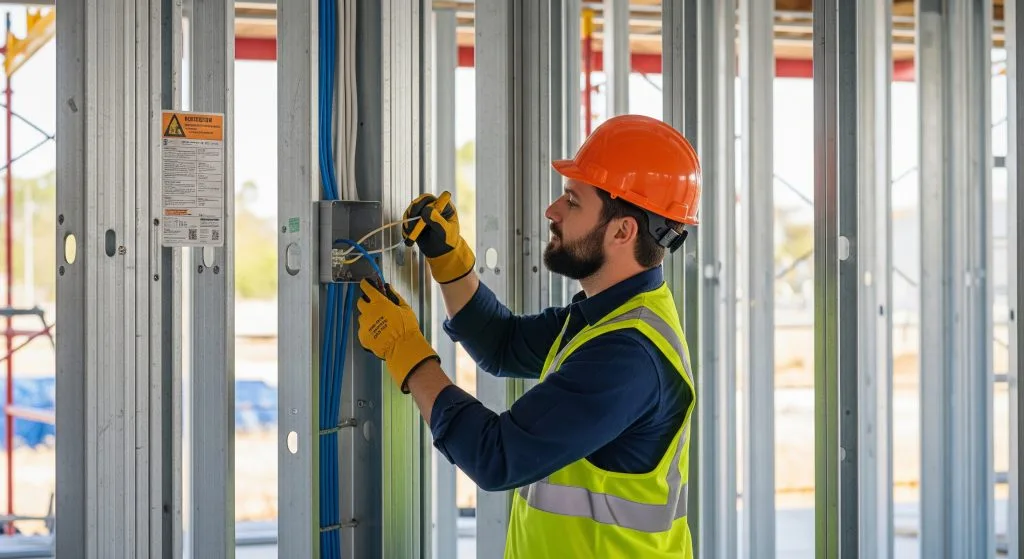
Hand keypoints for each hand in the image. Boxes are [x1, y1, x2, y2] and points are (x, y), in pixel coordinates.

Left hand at [356, 278, 438, 392]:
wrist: (402, 347)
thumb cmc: (406, 327)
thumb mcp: (405, 308)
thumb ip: (394, 296)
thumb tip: (388, 287)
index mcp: (379, 302)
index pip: (367, 289)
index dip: (365, 284)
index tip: (365, 283)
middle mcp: (368, 312)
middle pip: (360, 302)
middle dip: (365, 302)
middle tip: (373, 306)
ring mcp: (364, 324)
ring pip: (362, 317)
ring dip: (367, 317)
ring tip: (378, 324)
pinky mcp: (362, 336)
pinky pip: (363, 330)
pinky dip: (368, 330)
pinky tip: (377, 333)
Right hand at [402, 191, 475, 283]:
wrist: (441, 253)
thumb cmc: (447, 242)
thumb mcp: (445, 232)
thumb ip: (437, 221)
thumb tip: (427, 210)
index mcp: (444, 206)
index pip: (431, 199)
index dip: (424, 204)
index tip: (422, 215)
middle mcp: (433, 207)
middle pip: (418, 202)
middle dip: (413, 213)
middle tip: (412, 225)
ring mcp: (423, 214)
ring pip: (411, 211)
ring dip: (409, 222)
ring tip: (411, 235)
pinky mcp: (416, 221)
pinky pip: (407, 221)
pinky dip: (406, 229)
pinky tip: (409, 238)